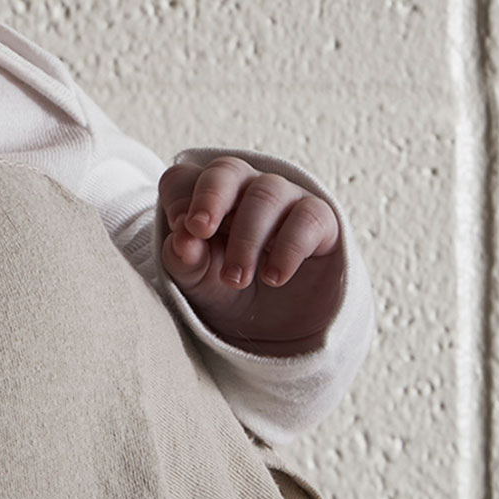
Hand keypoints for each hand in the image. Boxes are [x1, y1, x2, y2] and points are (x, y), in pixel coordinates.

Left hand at [158, 155, 343, 354]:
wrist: (276, 328)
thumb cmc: (227, 291)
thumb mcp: (197, 282)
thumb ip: (183, 259)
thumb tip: (182, 240)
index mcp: (205, 198)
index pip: (183, 178)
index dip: (178, 199)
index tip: (180, 232)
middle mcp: (245, 189)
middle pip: (226, 171)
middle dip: (211, 199)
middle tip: (199, 231)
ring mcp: (285, 200)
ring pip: (266, 194)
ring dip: (246, 236)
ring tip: (236, 279)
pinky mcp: (320, 221)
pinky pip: (308, 217)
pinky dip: (288, 247)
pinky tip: (273, 277)